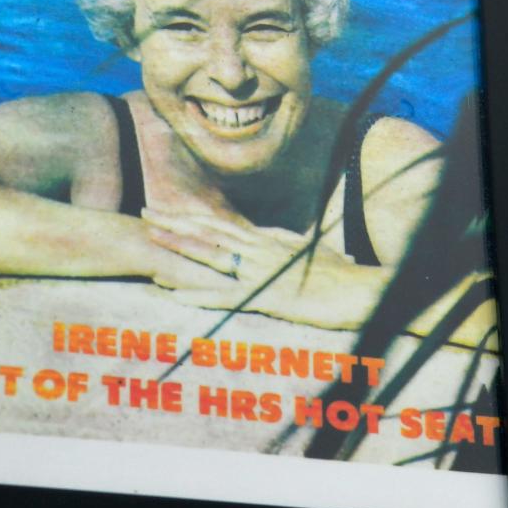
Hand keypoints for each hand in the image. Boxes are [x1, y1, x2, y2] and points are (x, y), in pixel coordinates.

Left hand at [143, 208, 352, 312]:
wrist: (363, 291)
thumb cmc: (343, 276)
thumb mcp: (313, 253)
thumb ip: (292, 245)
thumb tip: (282, 238)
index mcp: (268, 240)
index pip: (222, 224)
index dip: (193, 217)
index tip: (168, 210)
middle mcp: (260, 249)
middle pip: (209, 231)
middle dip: (176, 222)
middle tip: (145, 212)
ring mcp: (261, 271)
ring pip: (211, 255)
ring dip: (179, 247)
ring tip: (150, 238)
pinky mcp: (267, 296)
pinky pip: (225, 296)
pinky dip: (198, 294)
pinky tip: (174, 294)